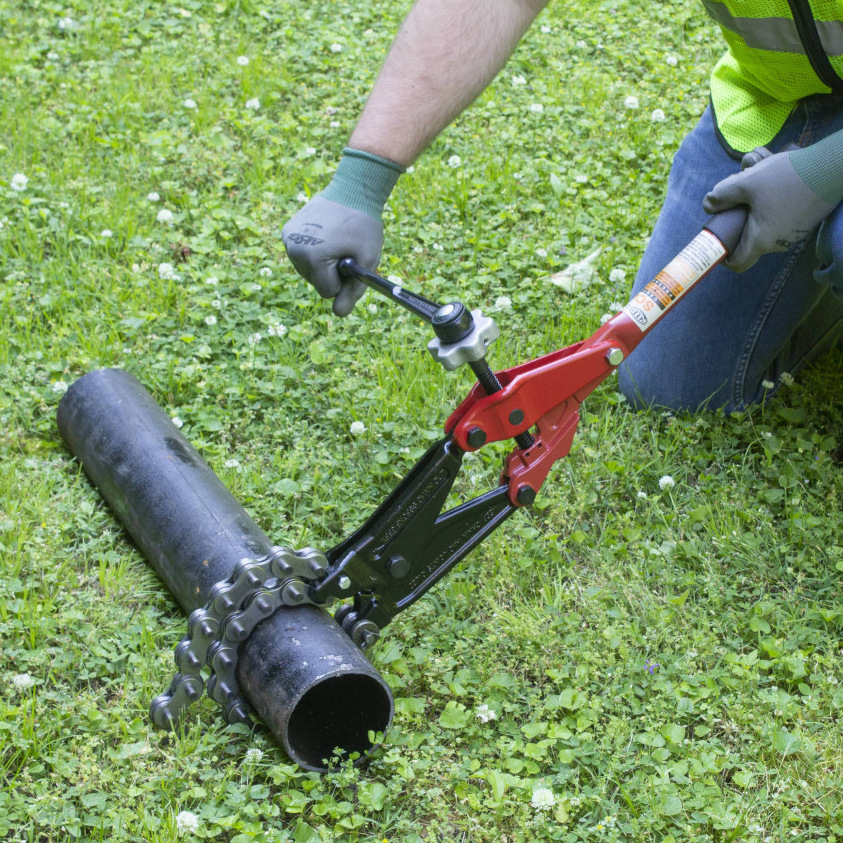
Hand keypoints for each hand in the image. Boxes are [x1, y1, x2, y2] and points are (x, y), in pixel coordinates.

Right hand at [282, 196, 382, 316]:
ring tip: (335, 242)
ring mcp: (288, 239)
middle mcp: (294, 249)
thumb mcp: (367, 261)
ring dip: (322, 264)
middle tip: (344, 249)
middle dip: (332, 273)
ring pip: (307, 272)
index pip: (327, 292)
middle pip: (315, 283)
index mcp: (313, 257)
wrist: (353, 190)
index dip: (343, 281)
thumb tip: (339, 314)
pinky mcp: (287, 231)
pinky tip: (324, 236)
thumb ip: (353, 291)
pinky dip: (314, 253)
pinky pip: (302, 256)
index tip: (350, 260)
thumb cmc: (364, 226)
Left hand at [703, 148, 836, 271]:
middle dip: (738, 218)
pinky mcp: (805, 222)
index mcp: (761, 240)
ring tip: (756, 174)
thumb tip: (708, 204)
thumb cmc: (786, 177)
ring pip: (765, 224)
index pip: (737, 264)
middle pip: (749, 239)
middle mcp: (778, 243)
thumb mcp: (746, 182)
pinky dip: (773, 201)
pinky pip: (781, 217)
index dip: (724, 257)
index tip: (719, 242)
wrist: (831, 167)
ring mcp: (794, 234)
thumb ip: (723, 195)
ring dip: (756, 204)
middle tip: (737, 195)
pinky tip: (775, 178)